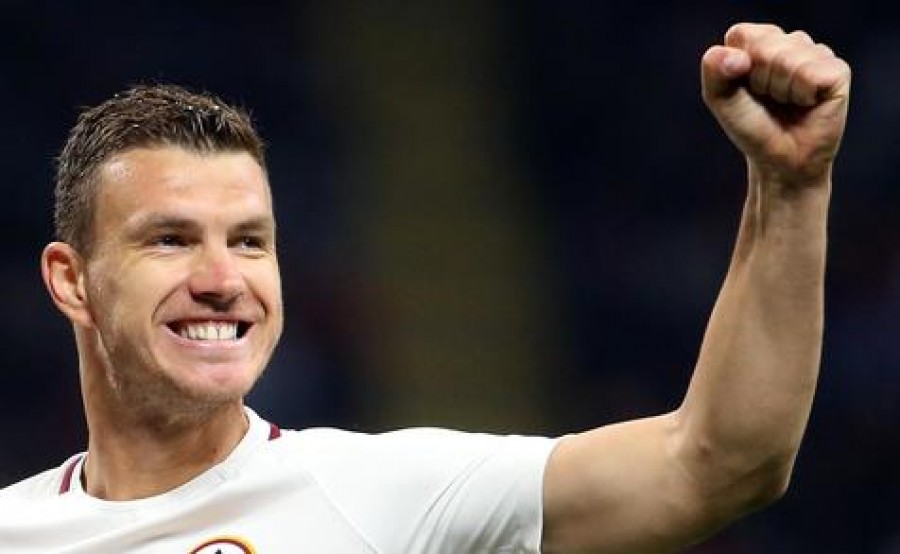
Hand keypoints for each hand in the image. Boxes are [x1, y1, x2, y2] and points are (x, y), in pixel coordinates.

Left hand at [701, 23, 850, 186]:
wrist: (779, 160)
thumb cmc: (751, 126)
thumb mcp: (720, 97)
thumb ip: (714, 69)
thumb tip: (736, 57)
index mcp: (760, 40)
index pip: (742, 35)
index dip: (736, 68)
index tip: (746, 88)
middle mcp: (791, 41)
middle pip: (764, 48)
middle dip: (759, 82)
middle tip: (769, 100)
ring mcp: (817, 54)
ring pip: (786, 60)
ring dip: (780, 91)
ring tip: (787, 103)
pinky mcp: (837, 71)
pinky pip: (809, 75)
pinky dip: (801, 96)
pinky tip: (806, 104)